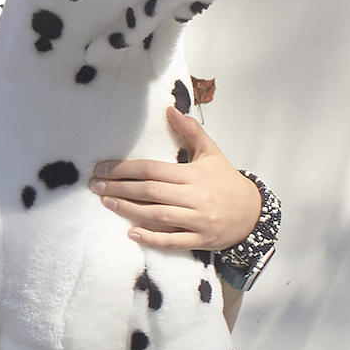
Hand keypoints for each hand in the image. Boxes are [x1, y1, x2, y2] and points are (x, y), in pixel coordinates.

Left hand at [89, 107, 262, 251]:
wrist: (253, 212)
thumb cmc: (226, 181)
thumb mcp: (211, 152)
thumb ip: (190, 131)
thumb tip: (170, 110)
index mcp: (195, 174)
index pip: (154, 169)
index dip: (125, 169)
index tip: (103, 168)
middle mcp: (196, 197)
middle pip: (151, 192)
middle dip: (120, 188)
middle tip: (96, 186)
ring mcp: (199, 220)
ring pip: (158, 216)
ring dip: (129, 210)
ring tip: (107, 203)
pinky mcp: (201, 239)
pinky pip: (173, 240)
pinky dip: (152, 238)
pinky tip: (131, 233)